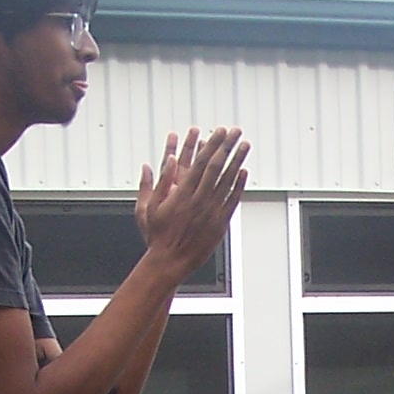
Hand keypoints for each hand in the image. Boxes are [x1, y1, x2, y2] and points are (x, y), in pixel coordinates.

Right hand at [135, 127, 249, 282]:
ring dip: (237, 161)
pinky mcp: (220, 223)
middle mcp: (200, 199)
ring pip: (228, 181)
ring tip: (245, 145)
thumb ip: (155, 183)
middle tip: (236, 131)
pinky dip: (239, 185)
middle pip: (217, 167)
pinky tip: (244, 172)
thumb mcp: (148, 208)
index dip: (212, 145)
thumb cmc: (157, 236)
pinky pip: (232, 200)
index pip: (201, 162)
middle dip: (227, 147)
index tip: (219, 132)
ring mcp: (212, 211)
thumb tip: (162, 161)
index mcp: (183, 193)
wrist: (170, 261)